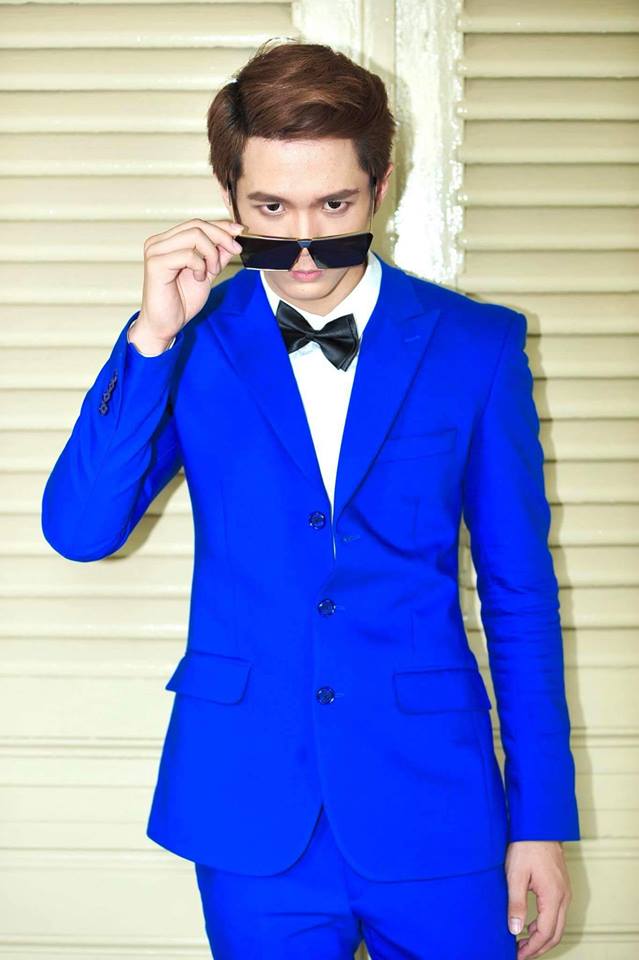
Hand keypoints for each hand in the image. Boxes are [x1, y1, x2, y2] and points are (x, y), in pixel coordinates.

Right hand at [136, 217, 244, 345]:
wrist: (165, 325)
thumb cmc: (180, 302)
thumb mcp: (206, 273)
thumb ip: (216, 255)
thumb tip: (232, 238)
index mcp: (168, 242)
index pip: (197, 224)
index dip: (220, 225)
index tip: (239, 232)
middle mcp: (159, 243)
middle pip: (197, 225)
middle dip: (221, 237)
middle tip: (234, 251)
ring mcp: (155, 251)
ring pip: (194, 235)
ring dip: (211, 254)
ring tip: (211, 271)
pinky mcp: (156, 263)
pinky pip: (188, 254)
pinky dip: (200, 266)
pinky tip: (198, 278)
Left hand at [505, 841, 572, 957]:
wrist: (539, 825)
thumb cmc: (526, 846)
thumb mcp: (515, 875)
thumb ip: (516, 904)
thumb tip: (515, 930)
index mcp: (553, 897)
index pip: (545, 933)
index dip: (531, 948)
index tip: (518, 954)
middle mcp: (564, 897)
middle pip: (556, 933)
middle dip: (539, 948)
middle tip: (521, 953)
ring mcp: (565, 892)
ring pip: (558, 925)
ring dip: (543, 938)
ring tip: (524, 942)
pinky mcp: (561, 886)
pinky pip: (558, 914)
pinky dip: (547, 925)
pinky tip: (531, 924)